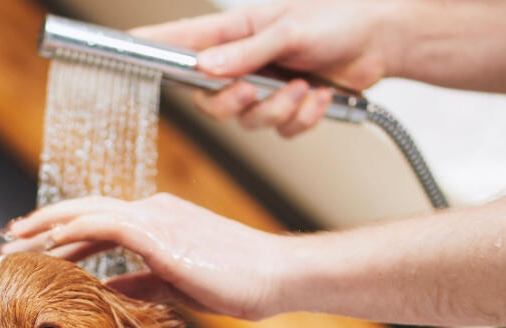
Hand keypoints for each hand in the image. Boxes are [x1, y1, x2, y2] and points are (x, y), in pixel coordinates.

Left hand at [1, 194, 289, 320]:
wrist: (277, 276)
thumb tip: (107, 289)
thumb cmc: (238, 283)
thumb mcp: (177, 286)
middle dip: (42, 223)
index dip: (62, 231)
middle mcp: (153, 211)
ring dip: (48, 226)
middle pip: (84, 211)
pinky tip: (51, 243)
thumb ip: (140, 283)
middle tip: (8, 237)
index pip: (98, 222)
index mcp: (157, 222)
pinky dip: (76, 229)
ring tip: (16, 240)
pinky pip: (108, 224)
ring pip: (88, 212)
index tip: (31, 245)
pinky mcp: (162, 232)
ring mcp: (157, 218)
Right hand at [132, 2, 401, 135]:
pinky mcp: (286, 109)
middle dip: (232, 103)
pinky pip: (280, 131)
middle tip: (252, 91)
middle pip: (208, 100)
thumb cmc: (338, 19)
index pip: (180, 42)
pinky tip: (321, 96)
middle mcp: (241, 63)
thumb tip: (206, 69)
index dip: (150, 47)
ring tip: (305, 86)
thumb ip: (246, 53)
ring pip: (246, 122)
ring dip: (279, 109)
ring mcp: (263, 89)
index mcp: (233, 33)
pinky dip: (303, 117)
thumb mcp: (290, 29)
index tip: (123, 46)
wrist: (382, 40)